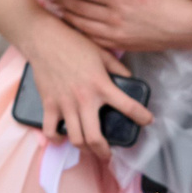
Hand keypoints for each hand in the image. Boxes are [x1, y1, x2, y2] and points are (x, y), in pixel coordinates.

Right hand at [20, 11, 153, 162]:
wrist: (44, 39)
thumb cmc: (73, 43)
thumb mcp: (102, 52)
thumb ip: (118, 67)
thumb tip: (128, 77)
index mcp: (101, 85)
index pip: (128, 107)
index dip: (142, 117)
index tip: (147, 121)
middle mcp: (84, 99)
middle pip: (95, 138)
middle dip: (104, 152)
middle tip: (107, 154)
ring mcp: (65, 104)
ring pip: (75, 139)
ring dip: (84, 148)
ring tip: (88, 147)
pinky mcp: (49, 104)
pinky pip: (51, 130)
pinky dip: (56, 138)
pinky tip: (62, 136)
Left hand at [46, 0, 191, 52]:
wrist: (191, 27)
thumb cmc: (172, 2)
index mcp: (119, 0)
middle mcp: (114, 19)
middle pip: (80, 9)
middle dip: (61, 0)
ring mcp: (118, 35)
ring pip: (84, 26)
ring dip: (67, 17)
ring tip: (54, 10)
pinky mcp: (125, 46)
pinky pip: (96, 40)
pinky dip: (82, 34)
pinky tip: (73, 29)